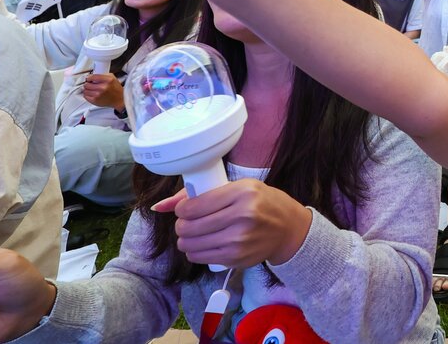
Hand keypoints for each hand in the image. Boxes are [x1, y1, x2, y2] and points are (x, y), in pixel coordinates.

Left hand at [82, 73, 124, 109]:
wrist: (119, 99)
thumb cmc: (116, 89)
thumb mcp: (113, 78)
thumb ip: (103, 75)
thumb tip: (92, 75)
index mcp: (108, 80)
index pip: (92, 77)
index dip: (89, 77)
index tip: (89, 79)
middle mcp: (103, 87)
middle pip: (87, 84)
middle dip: (88, 84)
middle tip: (90, 84)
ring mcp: (98, 95)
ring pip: (85, 90)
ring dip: (87, 89)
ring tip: (91, 89)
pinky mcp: (95, 101)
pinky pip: (85, 96)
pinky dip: (87, 95)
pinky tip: (92, 94)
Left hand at [154, 180, 311, 267]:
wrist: (288, 228)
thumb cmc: (263, 203)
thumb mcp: (239, 187)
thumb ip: (200, 194)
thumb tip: (159, 206)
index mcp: (242, 194)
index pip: (193, 206)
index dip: (182, 209)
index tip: (186, 208)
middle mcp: (241, 217)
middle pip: (188, 227)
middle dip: (182, 225)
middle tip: (189, 221)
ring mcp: (239, 241)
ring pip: (190, 245)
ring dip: (186, 239)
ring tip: (195, 233)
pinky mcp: (236, 259)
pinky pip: (200, 257)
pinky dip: (196, 251)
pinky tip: (205, 243)